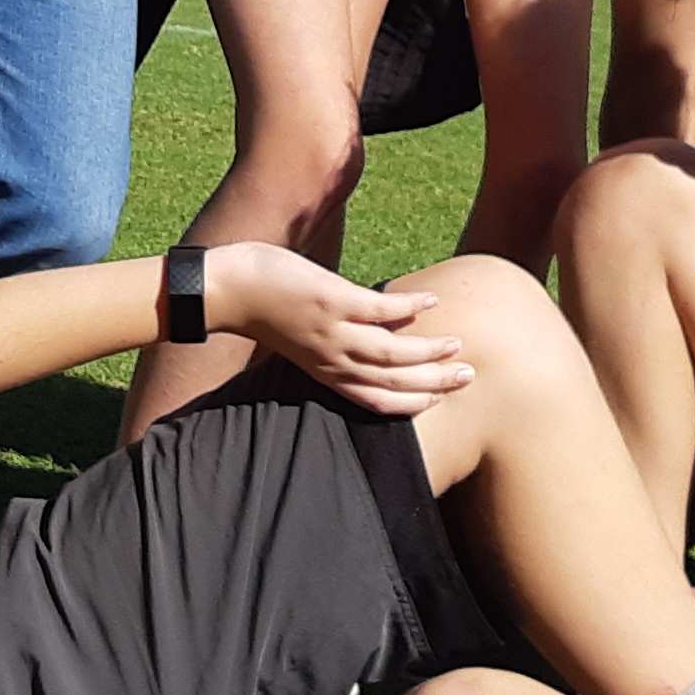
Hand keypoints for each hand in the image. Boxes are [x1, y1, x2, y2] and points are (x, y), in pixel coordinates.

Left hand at [206, 245, 470, 417]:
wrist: (227, 290)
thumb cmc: (264, 310)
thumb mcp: (302, 341)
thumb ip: (334, 345)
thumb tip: (372, 332)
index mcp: (326, 373)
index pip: (377, 401)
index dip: (413, 403)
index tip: (443, 398)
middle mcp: (333, 360)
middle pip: (393, 383)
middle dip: (434, 383)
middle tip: (467, 376)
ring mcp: (333, 333)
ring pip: (392, 354)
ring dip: (428, 351)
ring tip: (455, 343)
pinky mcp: (331, 302)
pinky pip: (380, 310)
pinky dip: (408, 307)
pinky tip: (429, 301)